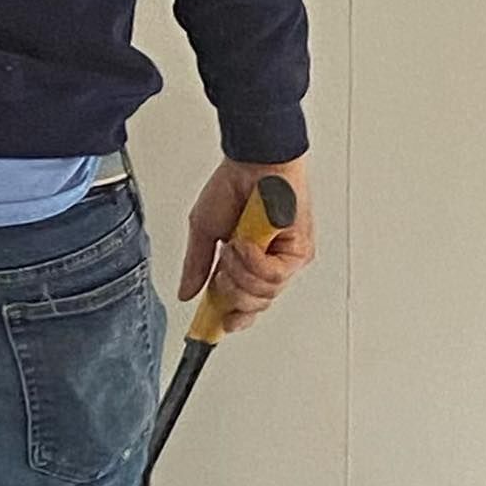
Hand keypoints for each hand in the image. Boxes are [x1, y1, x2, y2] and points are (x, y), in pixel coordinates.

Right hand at [179, 153, 313, 333]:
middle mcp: (269, 265)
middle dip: (230, 292)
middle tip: (221, 268)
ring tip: (234, 245)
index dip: (232, 319)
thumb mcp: (204, 230)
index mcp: (247, 264)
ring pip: (263, 294)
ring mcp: (285, 261)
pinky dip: (254, 262)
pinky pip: (274, 276)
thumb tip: (186, 292)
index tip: (216, 324)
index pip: (245, 305)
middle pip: (253, 306)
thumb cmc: (234, 186)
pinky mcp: (299, 252)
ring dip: (240, 271)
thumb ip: (198, 265)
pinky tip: (246, 244)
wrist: (254, 161)